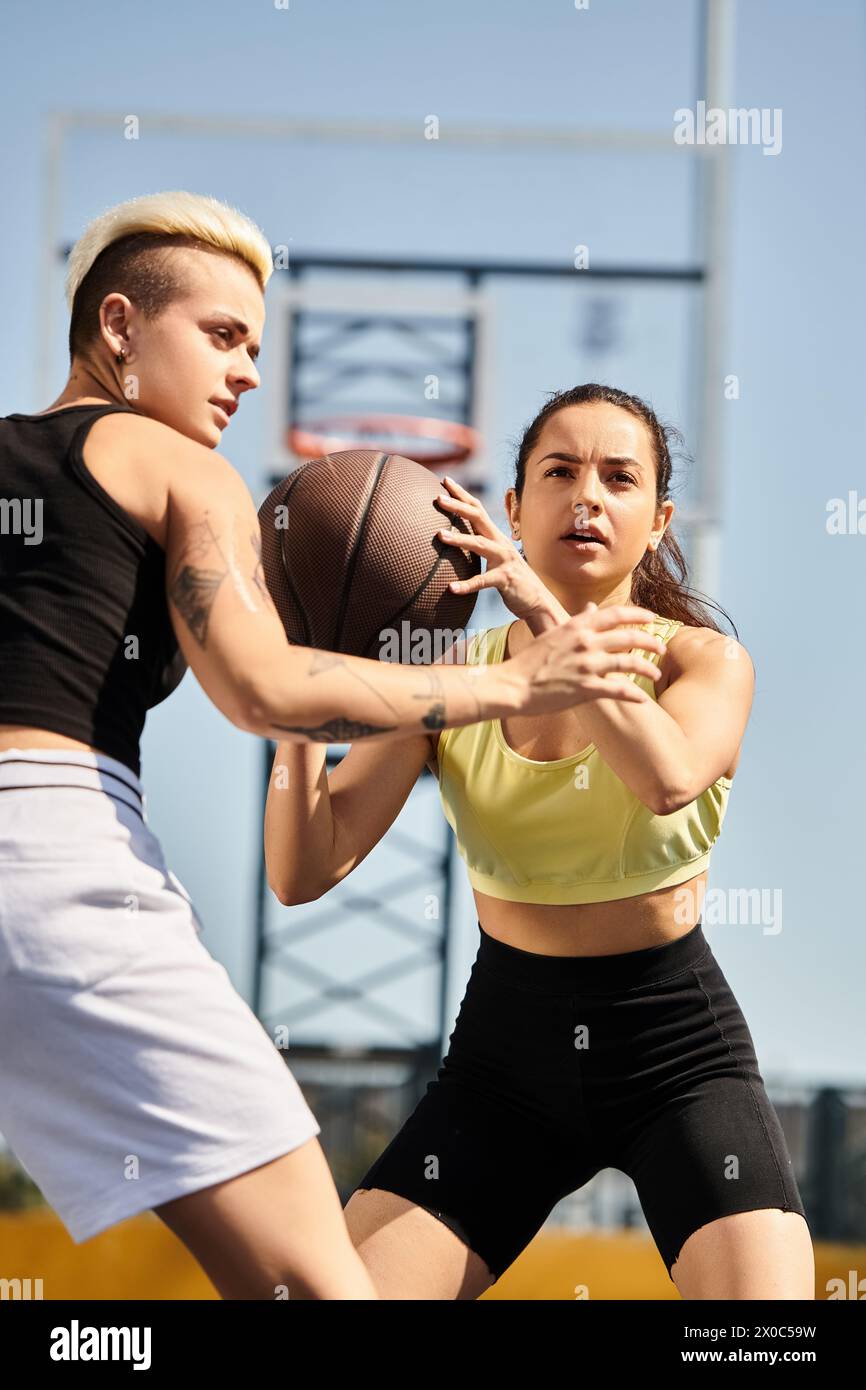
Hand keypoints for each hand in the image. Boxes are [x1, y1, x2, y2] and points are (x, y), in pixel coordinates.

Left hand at [435, 475, 554, 621]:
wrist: (538, 601)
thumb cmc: (512, 581)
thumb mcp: (496, 560)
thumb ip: (481, 548)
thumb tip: (457, 541)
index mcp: (496, 537)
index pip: (477, 510)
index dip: (462, 495)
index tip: (445, 481)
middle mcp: (500, 544)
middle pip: (478, 518)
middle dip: (458, 506)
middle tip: (438, 498)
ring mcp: (504, 560)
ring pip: (480, 544)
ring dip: (459, 539)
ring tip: (440, 535)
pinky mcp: (505, 579)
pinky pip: (483, 581)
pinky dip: (466, 585)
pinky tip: (451, 588)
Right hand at [506, 603, 667, 713]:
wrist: (513, 685)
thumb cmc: (530, 661)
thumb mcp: (553, 633)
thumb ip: (577, 621)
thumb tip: (592, 608)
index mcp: (577, 626)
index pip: (615, 614)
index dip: (638, 615)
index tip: (652, 618)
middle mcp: (585, 642)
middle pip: (629, 637)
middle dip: (650, 642)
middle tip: (661, 648)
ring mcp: (586, 665)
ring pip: (628, 662)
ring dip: (647, 668)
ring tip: (656, 674)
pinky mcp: (585, 688)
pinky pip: (618, 689)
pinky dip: (633, 694)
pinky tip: (642, 698)